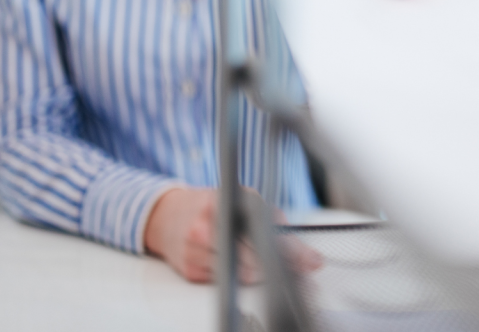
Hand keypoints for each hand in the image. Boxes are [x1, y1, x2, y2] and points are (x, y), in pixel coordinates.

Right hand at [144, 187, 322, 283]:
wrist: (167, 215)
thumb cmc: (212, 206)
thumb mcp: (243, 199)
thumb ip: (273, 219)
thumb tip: (305, 253)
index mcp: (227, 199)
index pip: (267, 227)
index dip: (292, 249)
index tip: (311, 262)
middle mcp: (209, 222)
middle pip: (258, 255)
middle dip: (282, 265)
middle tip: (300, 269)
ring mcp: (197, 246)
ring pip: (244, 272)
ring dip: (261, 272)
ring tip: (265, 262)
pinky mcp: (190, 268)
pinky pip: (226, 280)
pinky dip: (239, 276)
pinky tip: (237, 263)